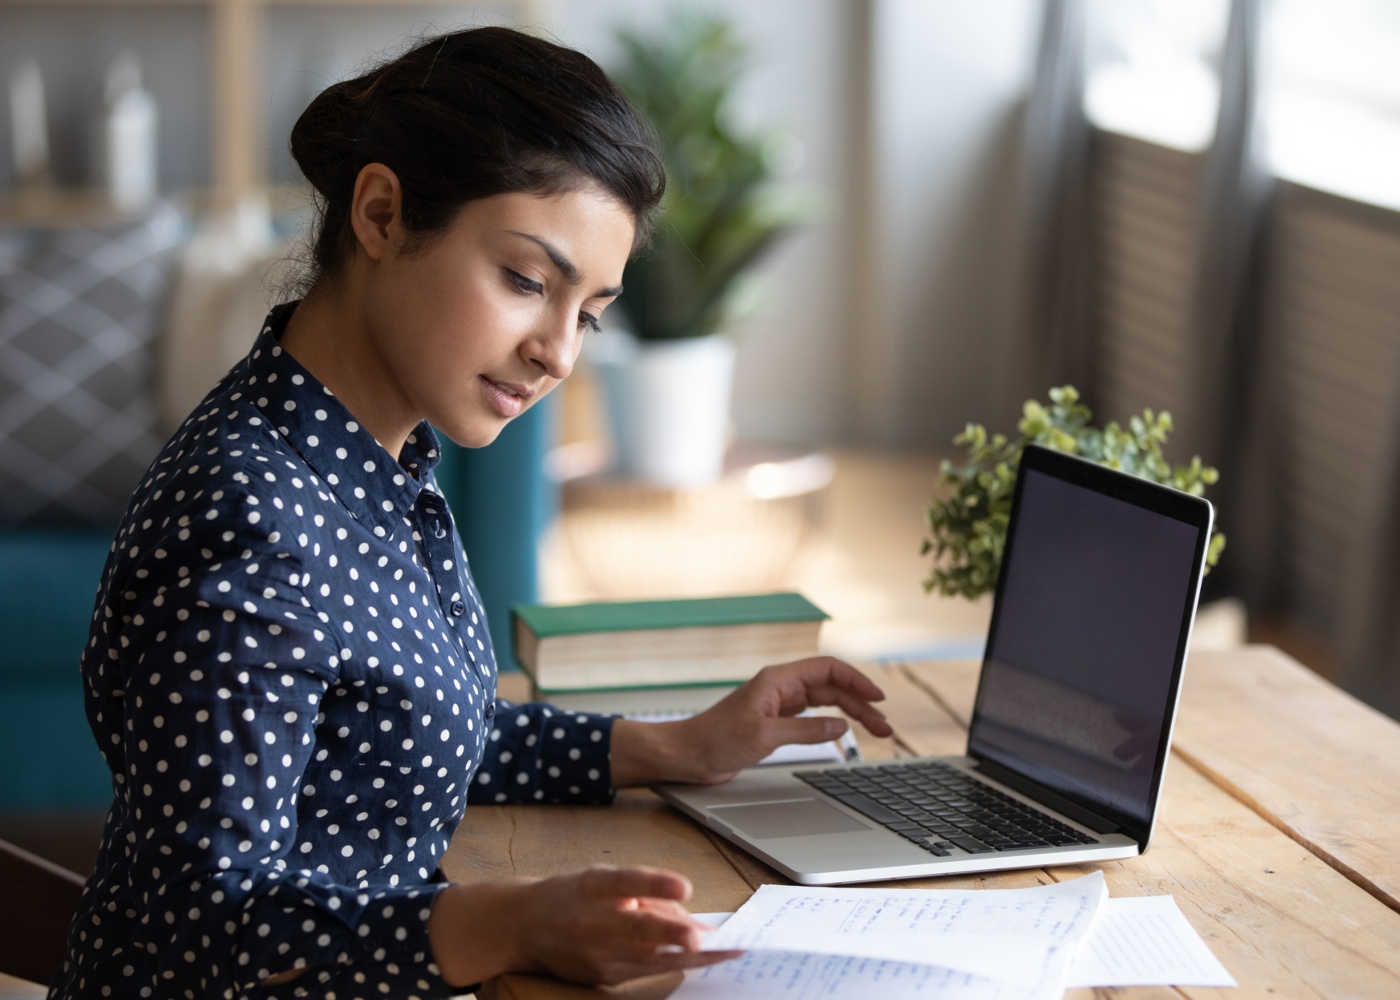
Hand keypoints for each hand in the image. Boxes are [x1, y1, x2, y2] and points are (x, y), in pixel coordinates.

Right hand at [427, 866, 740, 986]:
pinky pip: (646, 970)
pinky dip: (675, 963)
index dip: (655, 883)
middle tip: (704, 937)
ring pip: (649, 958)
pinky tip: (702, 958)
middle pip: (638, 929)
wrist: (524, 927)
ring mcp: (596, 954)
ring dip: (690, 956)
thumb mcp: (604, 880)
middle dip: (673, 935)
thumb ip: (646, 892)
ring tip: (725, 951)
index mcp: (592, 886)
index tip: (684, 886)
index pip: (625, 882)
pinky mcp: (602, 977)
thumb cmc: (573, 896)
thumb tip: (691, 918)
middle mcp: (592, 920)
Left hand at [610, 656, 892, 785]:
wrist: (686, 755)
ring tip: (875, 731)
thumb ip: (806, 730)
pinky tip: (845, 733)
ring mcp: (778, 704)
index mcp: (777, 680)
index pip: (827, 670)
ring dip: (850, 714)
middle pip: (831, 687)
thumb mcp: (764, 737)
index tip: (878, 698)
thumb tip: (841, 725)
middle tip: (884, 727)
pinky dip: (831, 723)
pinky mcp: (774, 722)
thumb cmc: (715, 741)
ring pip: (824, 702)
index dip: (856, 681)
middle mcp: (780, 688)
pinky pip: (812, 717)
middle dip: (860, 702)